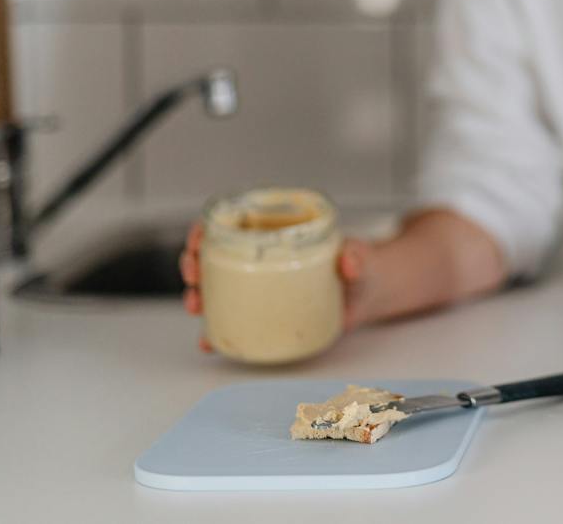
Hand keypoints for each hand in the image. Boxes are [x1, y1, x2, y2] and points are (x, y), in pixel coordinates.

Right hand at [181, 223, 372, 352]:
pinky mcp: (266, 313)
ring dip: (197, 295)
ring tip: (196, 305)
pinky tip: (209, 339)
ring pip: (215, 288)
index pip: (233, 223)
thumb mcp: (361, 257)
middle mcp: (263, 259)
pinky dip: (216, 331)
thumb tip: (349, 262)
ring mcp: (261, 287)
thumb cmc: (362, 266)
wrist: (370, 294)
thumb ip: (357, 257)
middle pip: (214, 255)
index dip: (207, 229)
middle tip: (193, 275)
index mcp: (279, 235)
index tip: (199, 239)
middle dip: (193, 263)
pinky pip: (233, 320)